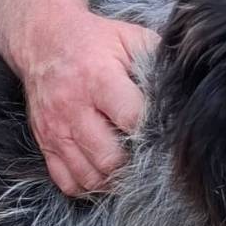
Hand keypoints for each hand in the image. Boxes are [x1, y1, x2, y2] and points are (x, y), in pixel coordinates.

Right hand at [22, 13, 159, 195]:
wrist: (42, 41)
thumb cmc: (94, 41)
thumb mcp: (129, 38)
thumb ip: (156, 62)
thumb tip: (182, 90)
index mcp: (98, 79)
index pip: (131, 119)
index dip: (151, 132)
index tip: (162, 134)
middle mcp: (73, 108)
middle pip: (109, 158)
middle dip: (133, 164)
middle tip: (145, 158)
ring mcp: (56, 130)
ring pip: (89, 176)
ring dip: (113, 180)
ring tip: (127, 169)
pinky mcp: (45, 143)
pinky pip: (67, 182)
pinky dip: (88, 187)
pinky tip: (103, 175)